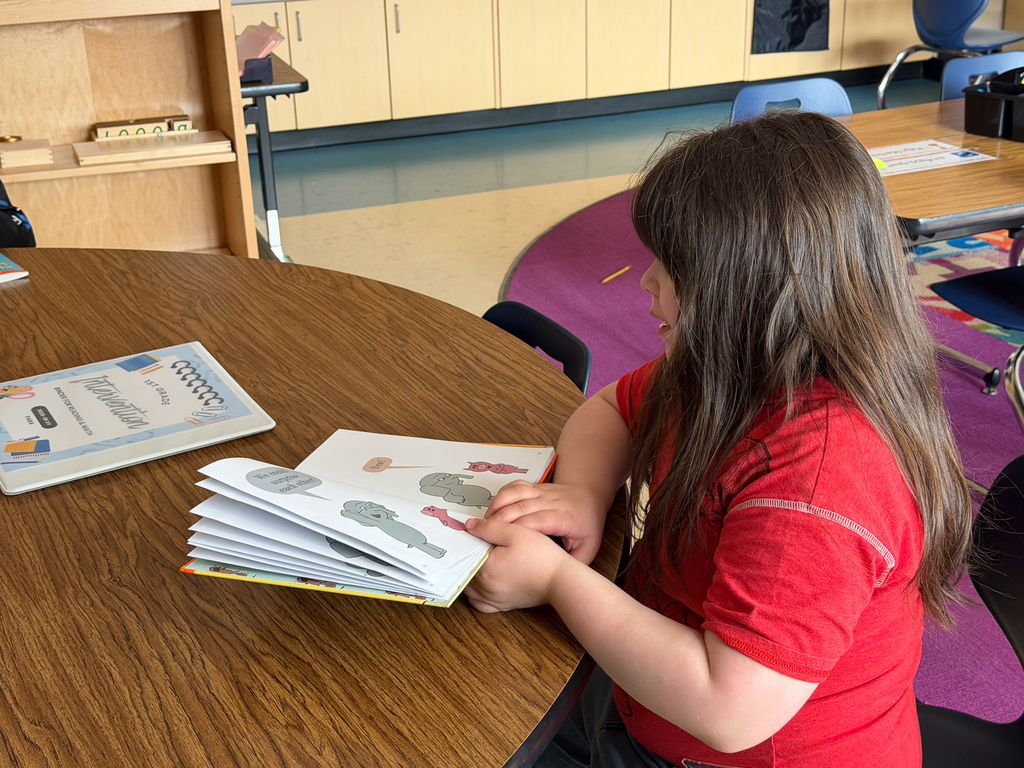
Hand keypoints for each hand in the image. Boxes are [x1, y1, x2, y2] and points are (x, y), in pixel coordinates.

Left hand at [463, 516, 572, 612]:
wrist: (561, 580)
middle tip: (479, 543)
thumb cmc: (542, 557)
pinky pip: (479, 602)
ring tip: (483, 559)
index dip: (467, 539)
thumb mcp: (516, 532)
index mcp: (485, 570)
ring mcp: (493, 599)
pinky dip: (476, 592)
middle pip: (464, 569)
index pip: (464, 552)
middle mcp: (485, 588)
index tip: (472, 532)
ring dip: (471, 573)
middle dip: (469, 556)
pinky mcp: (502, 605)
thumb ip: (489, 528)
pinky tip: (484, 581)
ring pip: (469, 586)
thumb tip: (469, 526)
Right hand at [484, 481, 607, 564]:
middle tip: (483, 534)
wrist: (589, 497)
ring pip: (516, 493)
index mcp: (564, 517)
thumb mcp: (588, 548)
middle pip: (521, 507)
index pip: (537, 521)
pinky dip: (501, 495)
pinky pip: (515, 486)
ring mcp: (542, 492)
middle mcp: (552, 501)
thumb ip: (573, 562)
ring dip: (497, 506)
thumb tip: (556, 576)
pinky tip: (493, 508)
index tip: (501, 542)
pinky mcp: (535, 487)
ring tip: (485, 522)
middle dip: (500, 520)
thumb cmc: (587, 524)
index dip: (517, 530)